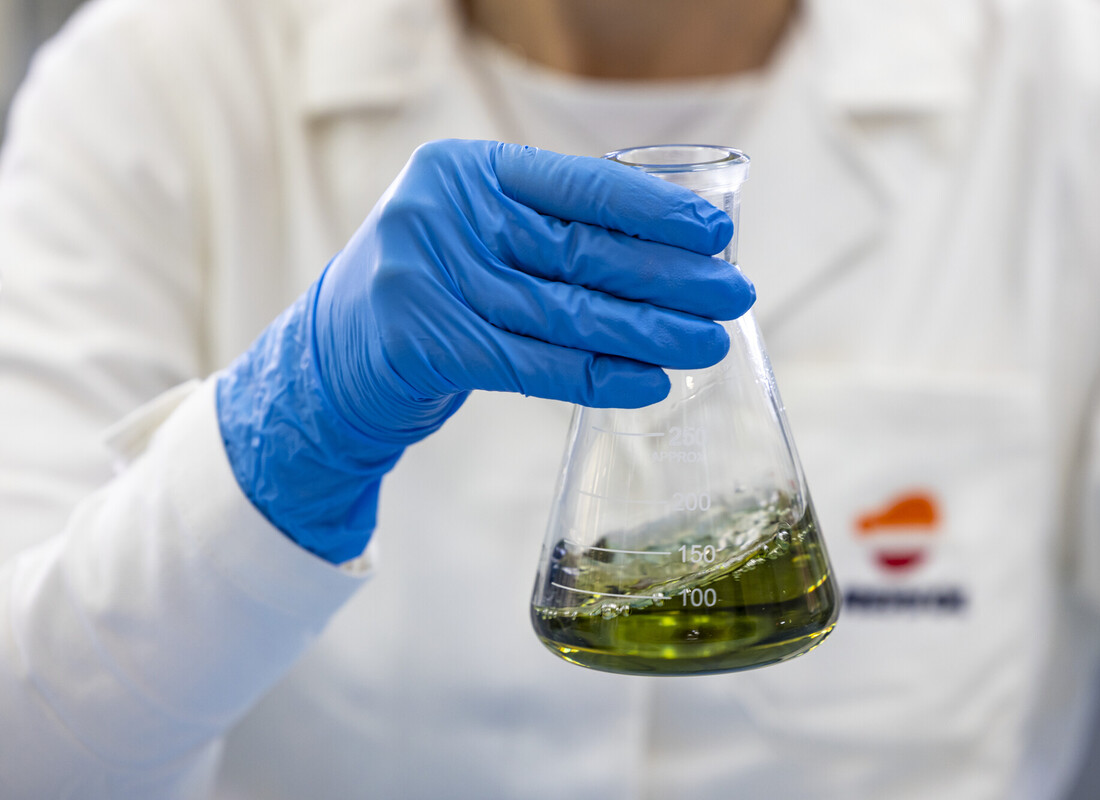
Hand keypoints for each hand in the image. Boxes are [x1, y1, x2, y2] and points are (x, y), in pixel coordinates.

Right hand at [316, 138, 752, 437]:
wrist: (332, 356)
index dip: (653, 211)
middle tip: (734, 293)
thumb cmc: (430, 288)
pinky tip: (649, 383)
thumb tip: (670, 249)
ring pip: (565, 312)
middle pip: (581, 250)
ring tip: (708, 342)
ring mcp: (426, 278)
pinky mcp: (421, 344)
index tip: (715, 233)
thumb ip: (549, 230)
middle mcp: (442, 214)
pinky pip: (533, 366)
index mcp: (464, 170)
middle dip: (668, 276)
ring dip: (649, 331)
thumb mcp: (477, 234)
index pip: (578, 186)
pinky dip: (598, 378)